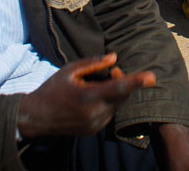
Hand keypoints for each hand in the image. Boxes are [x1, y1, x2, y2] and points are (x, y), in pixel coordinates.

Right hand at [17, 53, 154, 139]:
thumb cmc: (52, 89)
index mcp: (89, 96)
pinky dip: (106, 104)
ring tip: (93, 88)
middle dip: (122, 82)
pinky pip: (108, 114)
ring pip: (116, 105)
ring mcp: (95, 124)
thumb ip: (93, 63)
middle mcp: (95, 113)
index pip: (119, 87)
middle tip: (112, 72)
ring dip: (113, 94)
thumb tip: (114, 57)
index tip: (152, 78)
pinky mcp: (93, 131)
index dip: (137, 82)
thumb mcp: (70, 70)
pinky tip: (89, 101)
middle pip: (122, 95)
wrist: (35, 118)